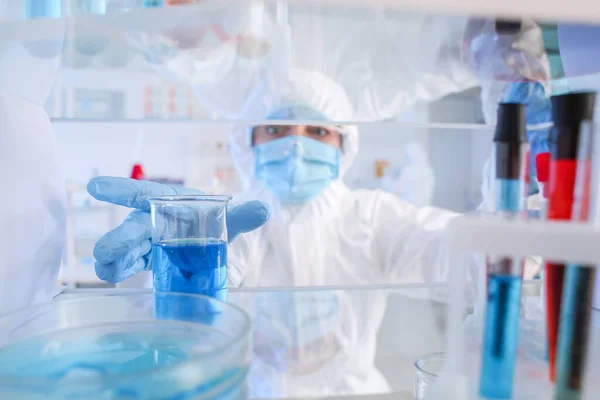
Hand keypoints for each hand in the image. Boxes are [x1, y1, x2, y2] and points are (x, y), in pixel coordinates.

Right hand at [87, 176, 269, 282]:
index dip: (121, 190)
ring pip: (128, 248)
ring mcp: (150, 240)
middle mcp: (156, 220)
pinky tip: (114, 279)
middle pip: (135, 228)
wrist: (215, 238)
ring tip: (106, 271)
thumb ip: (244, 214)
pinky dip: (121, 270)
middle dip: (120, 239)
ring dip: (115, 259)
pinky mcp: (150, 259)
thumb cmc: (216, 220)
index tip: (96, 186)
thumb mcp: (230, 217)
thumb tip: (264, 209)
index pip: (145, 194)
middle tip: (104, 252)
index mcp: (172, 203)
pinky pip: (132, 264)